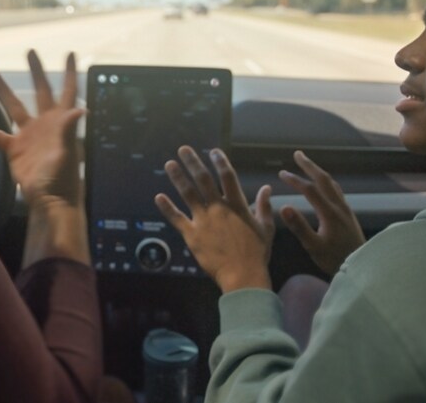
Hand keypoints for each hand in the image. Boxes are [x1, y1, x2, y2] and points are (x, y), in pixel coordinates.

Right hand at [0, 50, 87, 266]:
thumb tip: (82, 107)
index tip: (70, 52)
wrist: (49, 201)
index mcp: (61, 121)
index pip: (67, 90)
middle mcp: (45, 123)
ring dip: (4, 91)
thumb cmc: (63, 178)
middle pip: (40, 91)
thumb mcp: (67, 152)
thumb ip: (69, 129)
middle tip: (30, 51)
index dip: (70, 72)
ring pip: (15, 107)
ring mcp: (29, 135)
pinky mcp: (14, 150)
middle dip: (36, 71)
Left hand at [155, 146, 274, 292]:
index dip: (220, 162)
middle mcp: (218, 208)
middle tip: (183, 149)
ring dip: (178, 178)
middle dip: (193, 163)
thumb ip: (265, 206)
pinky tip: (158, 197)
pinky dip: (167, 208)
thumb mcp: (266, 228)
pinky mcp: (192, 235)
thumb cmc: (257, 253)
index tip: (213, 151)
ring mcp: (203, 221)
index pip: (228, 177)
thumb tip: (267, 188)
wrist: (243, 275)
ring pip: (188, 194)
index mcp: (237, 205)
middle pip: (204, 180)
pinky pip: (177, 219)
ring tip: (169, 164)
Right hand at [278, 151, 365, 275]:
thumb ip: (299, 226)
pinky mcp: (349, 215)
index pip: (310, 190)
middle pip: (324, 180)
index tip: (282, 174)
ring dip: (319, 172)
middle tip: (298, 154)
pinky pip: (337, 191)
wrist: (363, 267)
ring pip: (332, 184)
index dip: (295, 180)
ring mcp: (346, 210)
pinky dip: (327, 182)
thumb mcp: (313, 246)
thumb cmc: (335, 260)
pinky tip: (325, 186)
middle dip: (310, 166)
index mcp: (329, 213)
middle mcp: (339, 207)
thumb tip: (284, 206)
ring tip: (309, 166)